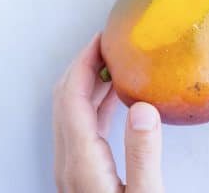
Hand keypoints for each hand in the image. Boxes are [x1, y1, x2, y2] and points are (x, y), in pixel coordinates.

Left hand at [52, 33, 163, 192]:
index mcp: (81, 162)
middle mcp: (70, 159)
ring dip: (89, 81)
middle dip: (83, 64)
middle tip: (109, 43)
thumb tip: (142, 107)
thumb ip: (143, 155)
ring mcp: (74, 165)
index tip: (102, 39)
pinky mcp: (83, 169)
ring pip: (72, 110)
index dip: (83, 62)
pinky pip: (84, 124)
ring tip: (115, 63)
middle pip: (65, 98)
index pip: (71, 96)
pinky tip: (118, 97)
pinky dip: (97, 102)